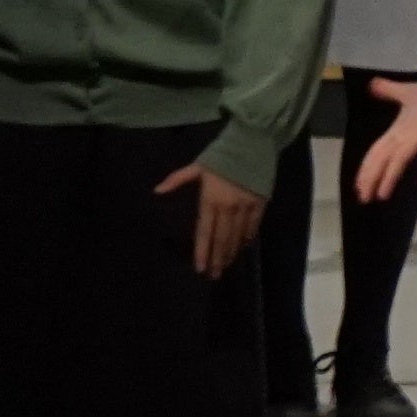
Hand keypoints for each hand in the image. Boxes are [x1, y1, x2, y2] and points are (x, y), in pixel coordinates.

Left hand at [156, 156, 269, 280]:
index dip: (202, 252)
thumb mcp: (198, 166)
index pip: (205, 232)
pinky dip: (247, 238)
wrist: (253, 141)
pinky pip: (253, 226)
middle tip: (214, 275)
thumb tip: (156, 190)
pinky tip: (242, 247)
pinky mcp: (261, 203)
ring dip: (231, 252)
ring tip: (226, 266)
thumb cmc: (222, 154)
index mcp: (210, 200)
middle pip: (221, 239)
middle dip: (217, 258)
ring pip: (237, 236)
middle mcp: (228, 207)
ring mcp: (246, 206)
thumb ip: (177, 180)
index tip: (200, 268)